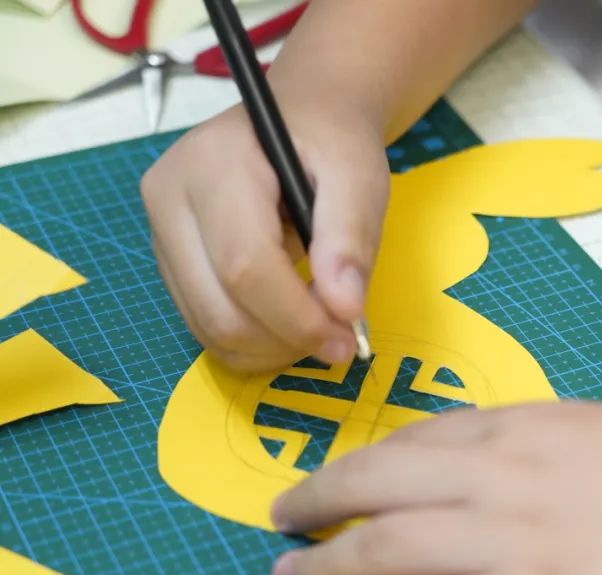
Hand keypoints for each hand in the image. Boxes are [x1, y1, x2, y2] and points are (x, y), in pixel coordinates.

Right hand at [141, 103, 388, 371]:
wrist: (302, 118)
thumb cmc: (331, 142)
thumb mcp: (359, 175)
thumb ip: (352, 236)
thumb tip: (345, 308)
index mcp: (212, 164)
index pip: (245, 266)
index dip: (297, 317)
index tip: (346, 341)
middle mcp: (169, 198)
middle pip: (219, 307)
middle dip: (284, 340)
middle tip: (340, 342)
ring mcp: (161, 232)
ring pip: (208, 327)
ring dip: (270, 348)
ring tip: (319, 327)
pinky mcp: (169, 260)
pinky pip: (204, 324)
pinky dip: (252, 342)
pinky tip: (290, 323)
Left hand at [269, 403, 601, 574]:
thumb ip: (564, 456)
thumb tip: (536, 484)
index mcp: (532, 424)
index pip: (421, 435)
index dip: (366, 459)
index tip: (342, 474)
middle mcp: (502, 472)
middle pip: (380, 480)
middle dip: (321, 499)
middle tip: (282, 516)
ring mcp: (509, 537)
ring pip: (383, 546)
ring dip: (324, 565)